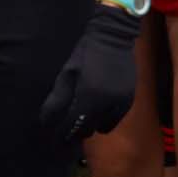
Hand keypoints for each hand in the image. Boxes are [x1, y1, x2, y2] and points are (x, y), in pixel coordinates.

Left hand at [39, 1, 144, 141]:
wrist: (114, 37)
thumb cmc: (85, 54)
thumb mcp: (66, 75)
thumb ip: (57, 100)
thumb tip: (47, 122)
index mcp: (88, 96)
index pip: (72, 127)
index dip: (63, 135)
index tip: (57, 139)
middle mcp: (107, 103)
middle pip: (88, 130)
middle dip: (77, 131)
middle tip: (69, 127)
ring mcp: (121, 101)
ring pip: (103, 127)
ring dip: (93, 125)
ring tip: (85, 116)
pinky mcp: (129, 98)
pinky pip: (116, 118)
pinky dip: (106, 118)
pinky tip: (99, 107)